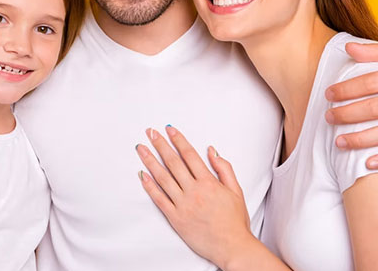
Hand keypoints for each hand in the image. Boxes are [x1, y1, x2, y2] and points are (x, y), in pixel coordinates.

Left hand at [135, 125, 255, 267]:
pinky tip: (142, 175)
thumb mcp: (236, 190)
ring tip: (141, 149)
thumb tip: (211, 150)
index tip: (169, 129)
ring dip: (150, 161)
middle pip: (173, 162)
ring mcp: (183, 205)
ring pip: (163, 178)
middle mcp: (194, 191)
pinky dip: (150, 187)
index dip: (178, 140)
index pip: (189, 155)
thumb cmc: (235, 221)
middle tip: (150, 132)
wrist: (232, 247)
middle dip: (160, 145)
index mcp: (208, 182)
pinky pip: (159, 200)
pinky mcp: (175, 219)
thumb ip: (224, 168)